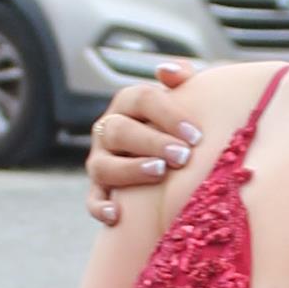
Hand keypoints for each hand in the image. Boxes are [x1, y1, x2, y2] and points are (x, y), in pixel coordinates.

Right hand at [85, 64, 202, 228]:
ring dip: (130, 170)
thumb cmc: (181, 125)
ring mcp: (101, 160)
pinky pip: (93, 199)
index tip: (195, 134)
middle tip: (183, 155)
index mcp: (129, 104)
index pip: (141, 99)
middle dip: (152, 142)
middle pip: (120, 130)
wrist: (171, 158)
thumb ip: (183, 78)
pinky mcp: (99, 189)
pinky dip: (101, 207)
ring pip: (102, 165)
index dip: (167, 115)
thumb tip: (167, 72)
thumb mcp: (185, 98)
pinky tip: (117, 215)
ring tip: (159, 172)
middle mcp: (109, 130)